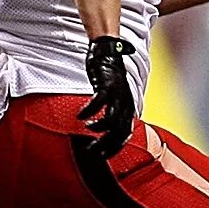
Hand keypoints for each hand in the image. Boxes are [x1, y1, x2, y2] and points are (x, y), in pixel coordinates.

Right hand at [78, 36, 137, 158]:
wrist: (108, 53)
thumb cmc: (109, 77)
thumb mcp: (116, 98)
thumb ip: (114, 112)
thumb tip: (107, 128)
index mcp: (128, 109)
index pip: (125, 135)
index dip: (115, 148)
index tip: (103, 155)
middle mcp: (125, 104)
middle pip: (119, 132)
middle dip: (106, 145)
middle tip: (93, 150)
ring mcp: (117, 95)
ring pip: (111, 120)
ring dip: (97, 128)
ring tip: (87, 128)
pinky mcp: (106, 85)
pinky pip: (99, 103)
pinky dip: (89, 112)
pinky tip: (80, 116)